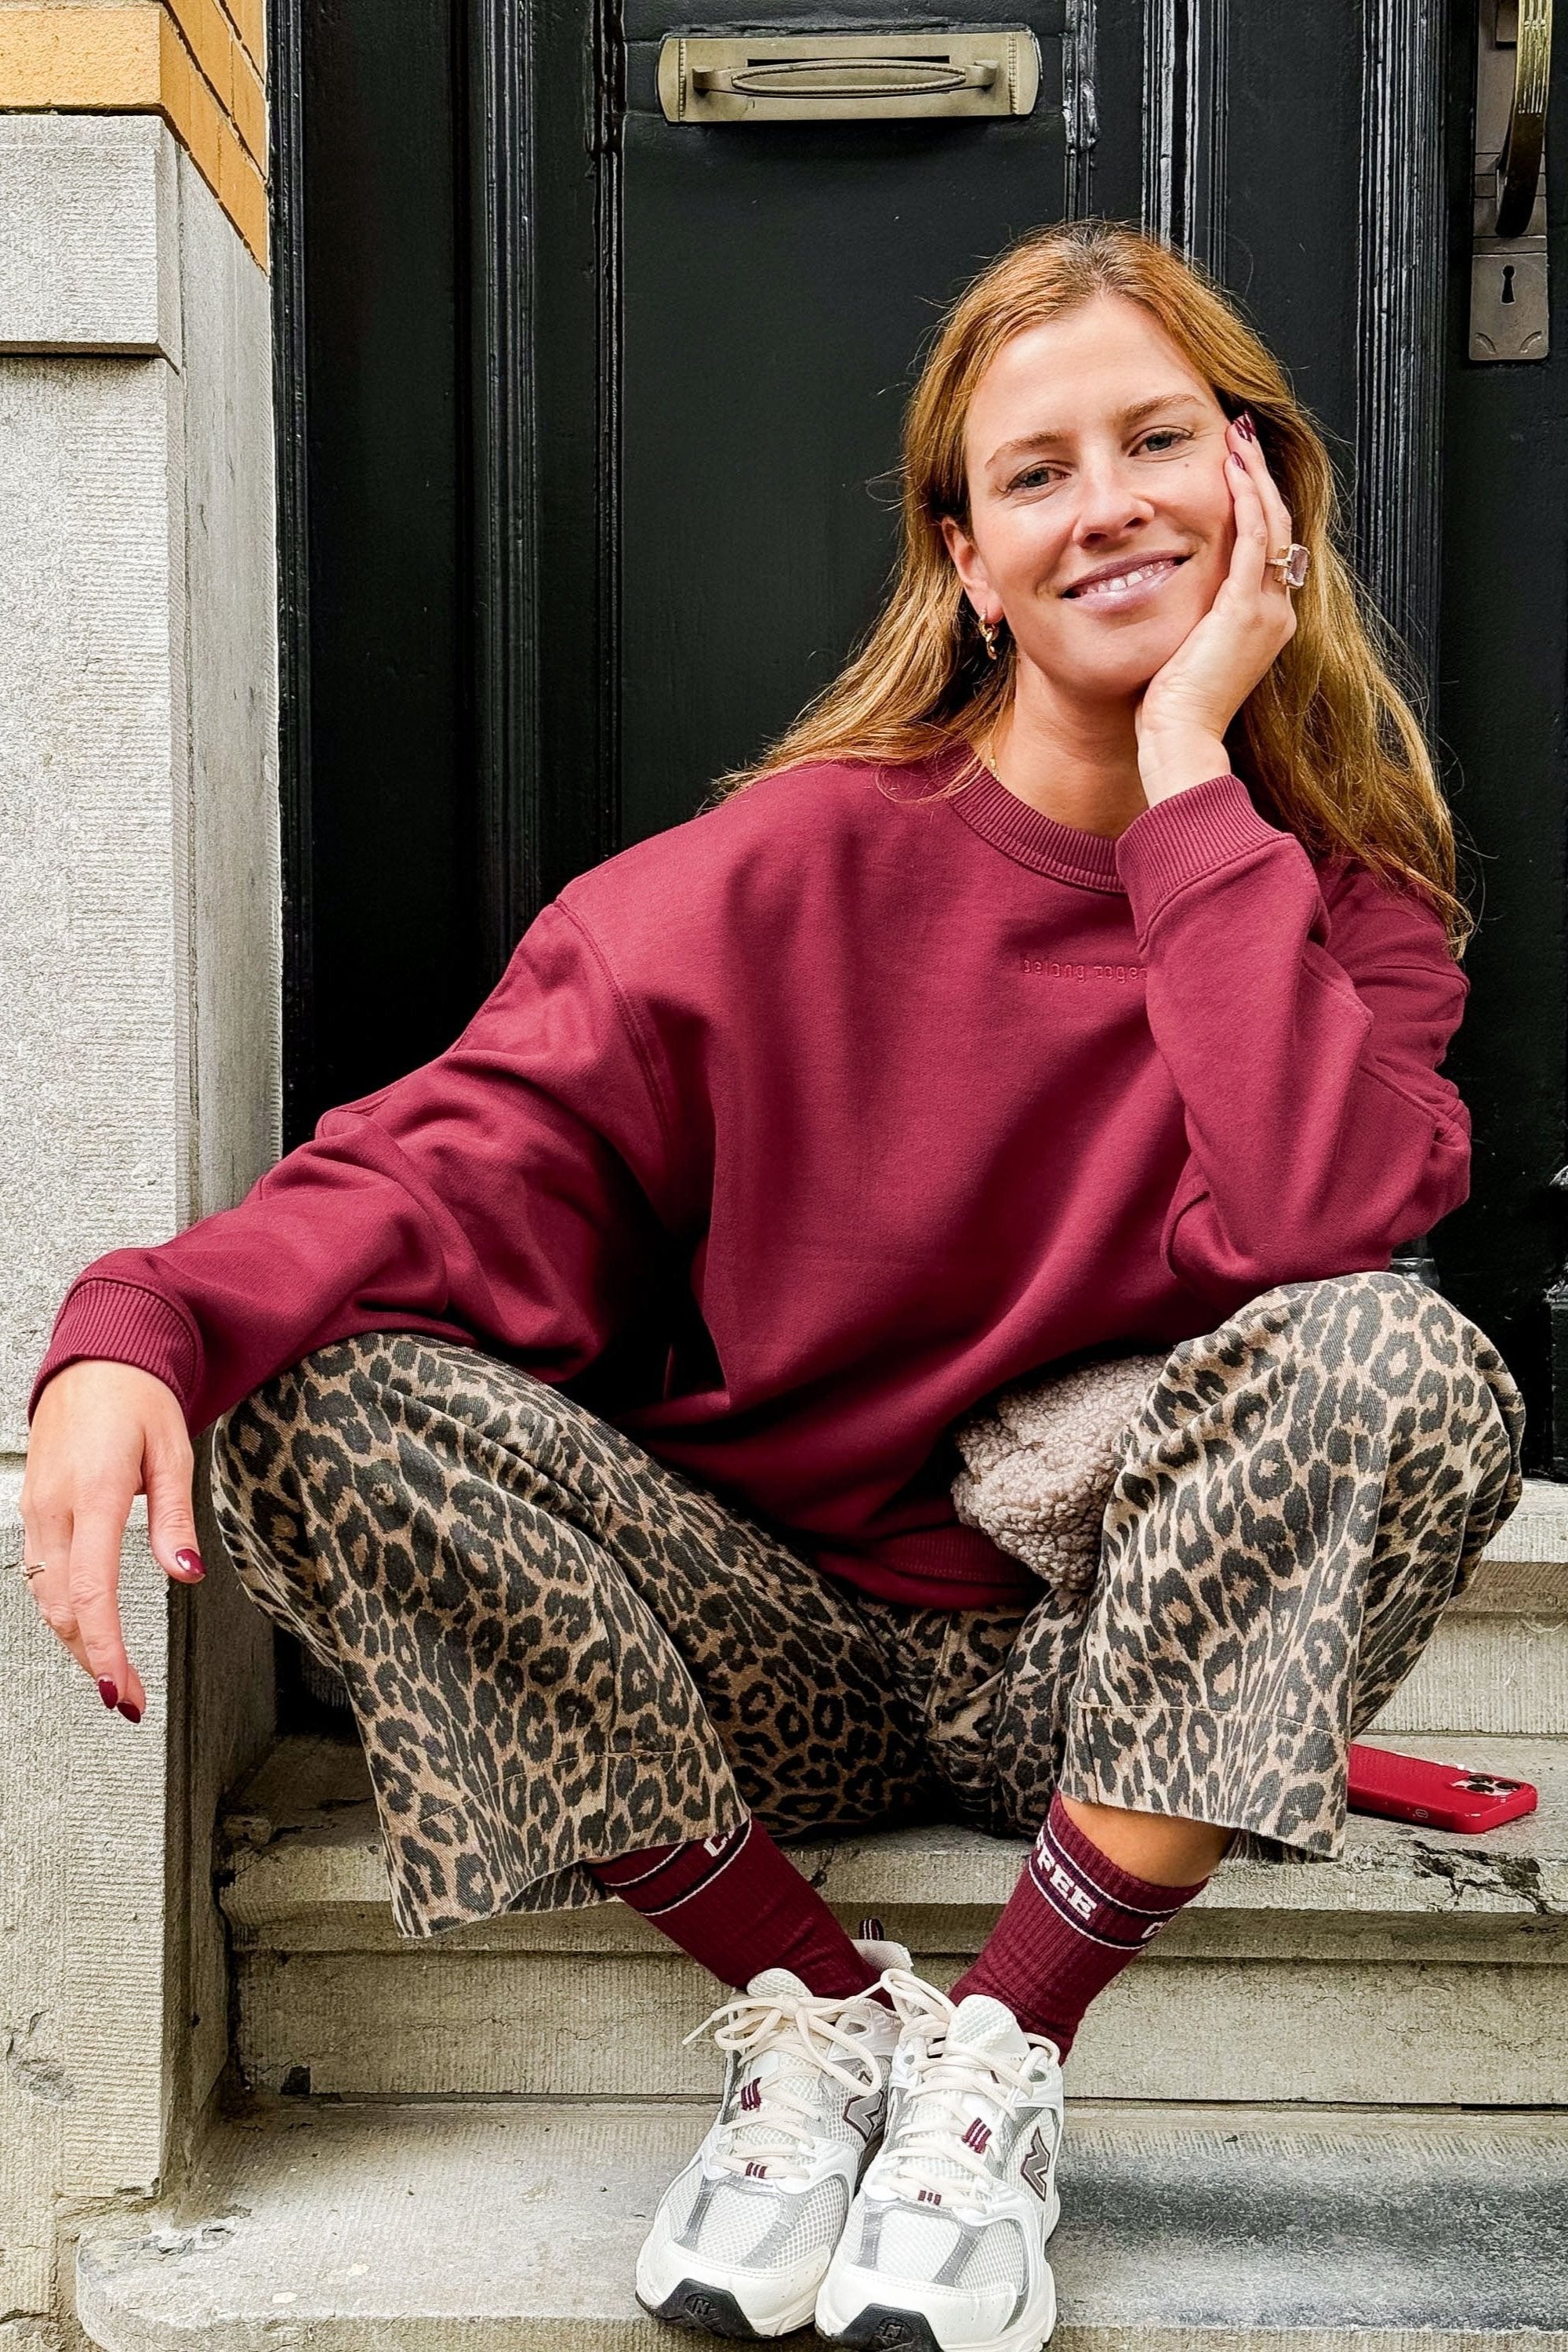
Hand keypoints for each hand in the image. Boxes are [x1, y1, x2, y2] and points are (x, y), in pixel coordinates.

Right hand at [19, 1360, 204, 1720]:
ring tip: (112, 1675)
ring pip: (46, 1596)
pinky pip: (40, 1572)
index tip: (118, 1688)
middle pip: (63, 1606)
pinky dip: (62, 1609)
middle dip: (92, 1659)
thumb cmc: (137, 1397)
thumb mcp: (173, 1450)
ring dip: (76, 1641)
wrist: (96, 1358)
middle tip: (126, 1698)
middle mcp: (54, 1506)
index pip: (92, 1589)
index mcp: (93, 1492)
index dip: (104, 1646)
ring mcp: (37, 1508)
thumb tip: (185, 1572)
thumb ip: (173, 1517)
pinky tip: (86, 1628)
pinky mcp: (34, 1508)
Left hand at [1134, 413, 1299, 803]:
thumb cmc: (1168, 707)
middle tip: (1243, 434)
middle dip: (1259, 476)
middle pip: (1278, 524)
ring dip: (1255, 476)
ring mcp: (1266, 610)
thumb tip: (1158, 585)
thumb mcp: (1182, 648)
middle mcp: (1274, 610)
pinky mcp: (1246, 610)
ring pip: (1273, 523)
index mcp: (1263, 619)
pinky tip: (1231, 470)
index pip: (1268, 544)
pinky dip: (1246, 501)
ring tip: (1239, 438)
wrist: (1178, 741)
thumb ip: (1187, 614)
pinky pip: (1256, 540)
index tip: (1237, 463)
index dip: (1256, 499)